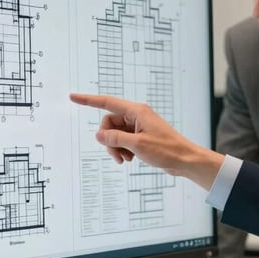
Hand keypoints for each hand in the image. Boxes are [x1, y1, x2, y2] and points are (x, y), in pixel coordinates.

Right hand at [69, 93, 223, 189]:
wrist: (185, 160)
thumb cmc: (167, 150)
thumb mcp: (137, 145)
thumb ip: (115, 138)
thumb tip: (99, 134)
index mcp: (136, 111)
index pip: (107, 102)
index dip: (88, 100)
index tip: (73, 97)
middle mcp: (136, 116)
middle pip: (109, 123)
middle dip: (108, 139)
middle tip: (116, 154)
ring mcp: (138, 126)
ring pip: (115, 134)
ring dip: (115, 147)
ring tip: (124, 159)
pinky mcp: (141, 137)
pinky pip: (123, 140)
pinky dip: (122, 150)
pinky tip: (129, 159)